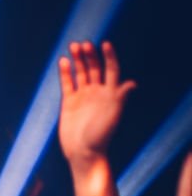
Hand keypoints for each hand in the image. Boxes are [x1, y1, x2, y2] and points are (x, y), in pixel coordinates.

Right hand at [58, 41, 135, 166]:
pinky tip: (63, 61)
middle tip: (84, 44)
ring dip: (78, 59)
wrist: (83, 152)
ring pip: (81, 73)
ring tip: (73, 46)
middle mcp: (97, 92)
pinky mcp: (69, 102)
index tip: (104, 44)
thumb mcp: (113, 115)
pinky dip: (65, 72)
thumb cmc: (101, 136)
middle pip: (94, 68)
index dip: (109, 56)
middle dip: (90, 55)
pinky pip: (67, 83)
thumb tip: (131, 83)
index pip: (111, 69)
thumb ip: (120, 98)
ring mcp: (83, 96)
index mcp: (111, 93)